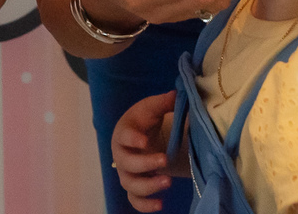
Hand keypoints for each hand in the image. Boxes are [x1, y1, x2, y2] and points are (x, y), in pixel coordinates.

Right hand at [112, 91, 178, 212]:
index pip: (124, 137)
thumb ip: (163, 102)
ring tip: (168, 182)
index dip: (132, 139)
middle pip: (127, 163)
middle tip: (165, 160)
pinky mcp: (134, 187)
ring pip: (131, 184)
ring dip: (148, 186)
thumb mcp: (152, 108)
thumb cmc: (144, 120)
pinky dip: (145, 205)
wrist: (139, 134)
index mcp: (124, 133)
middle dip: (145, 164)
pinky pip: (134, 200)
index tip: (145, 141)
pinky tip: (160, 205)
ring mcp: (126, 173)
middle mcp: (121, 155)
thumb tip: (176, 94)